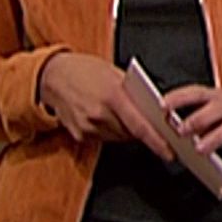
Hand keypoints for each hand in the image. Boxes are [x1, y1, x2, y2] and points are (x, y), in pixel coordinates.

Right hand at [36, 52, 173, 161]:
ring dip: (126, 130)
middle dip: (143, 130)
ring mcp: (87, 127)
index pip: (140, 126)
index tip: (169, 151)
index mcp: (112, 96)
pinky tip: (106, 116)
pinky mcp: (80, 135)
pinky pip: (105, 138)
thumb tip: (155, 110)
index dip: (157, 141)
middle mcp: (99, 114)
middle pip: (131, 134)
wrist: (52, 76)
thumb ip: (134, 93)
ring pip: (119, 138)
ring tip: (121, 112)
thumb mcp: (115, 74)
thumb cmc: (85, 70)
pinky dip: (111, 131)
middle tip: (147, 120)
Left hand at [162, 84, 221, 196]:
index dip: (180, 98)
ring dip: (213, 140)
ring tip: (200, 149)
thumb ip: (202, 114)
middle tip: (181, 130)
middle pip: (215, 109)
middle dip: (197, 119)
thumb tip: (174, 128)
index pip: (198, 93)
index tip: (163, 105)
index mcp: (220, 96)